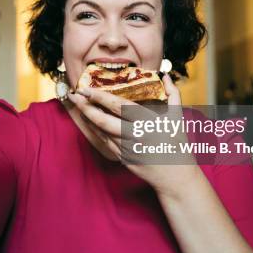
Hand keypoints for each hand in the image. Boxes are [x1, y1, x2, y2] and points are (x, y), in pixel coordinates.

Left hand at [67, 74, 200, 198]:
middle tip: (74, 95)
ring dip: (87, 118)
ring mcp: (126, 149)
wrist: (175, 176)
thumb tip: (166, 76)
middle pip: (103, 120)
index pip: (118, 106)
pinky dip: (94, 130)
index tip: (86, 88)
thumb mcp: (178, 117)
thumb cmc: (177, 143)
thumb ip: (173, 94)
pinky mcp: (122, 158)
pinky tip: (89, 121)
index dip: (99, 97)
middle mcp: (134, 135)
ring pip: (100, 131)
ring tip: (78, 105)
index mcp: (147, 122)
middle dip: (85, 107)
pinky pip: (104, 142)